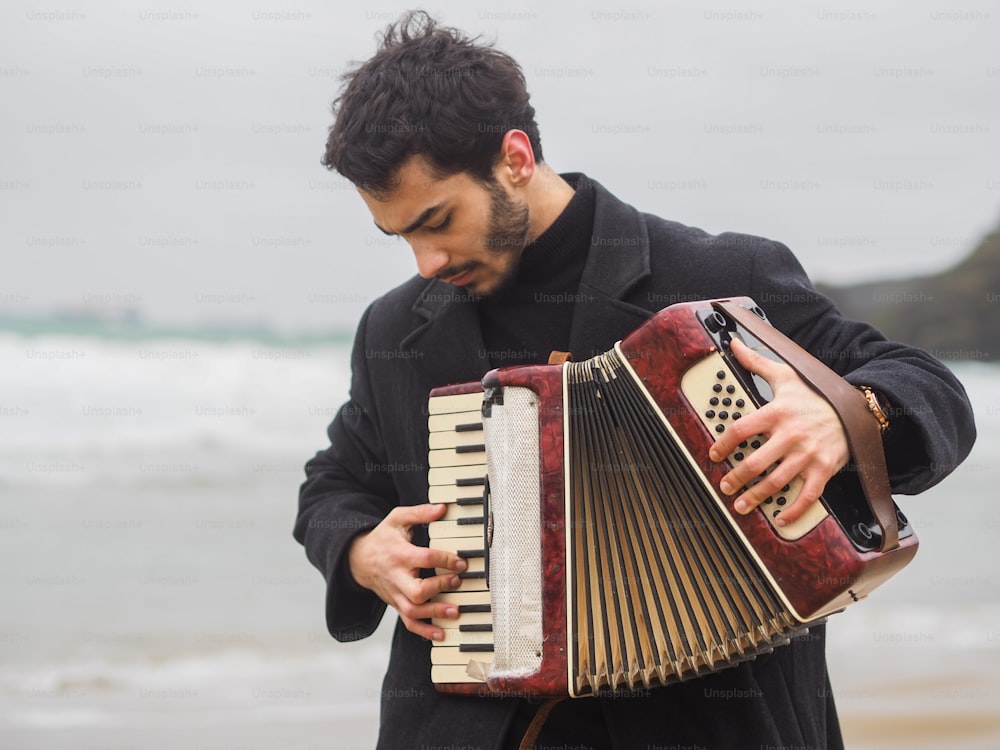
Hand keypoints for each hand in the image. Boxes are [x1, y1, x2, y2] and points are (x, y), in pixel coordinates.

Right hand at [348, 503, 467, 640]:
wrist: (358, 559)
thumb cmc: (383, 537)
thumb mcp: (397, 518)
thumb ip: (420, 513)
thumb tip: (442, 508)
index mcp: (399, 554)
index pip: (424, 558)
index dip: (444, 560)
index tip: (461, 562)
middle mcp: (396, 577)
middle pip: (416, 591)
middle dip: (438, 589)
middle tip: (456, 582)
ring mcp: (395, 594)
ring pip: (413, 611)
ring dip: (435, 614)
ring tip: (455, 611)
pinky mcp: (396, 605)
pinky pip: (408, 623)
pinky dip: (424, 632)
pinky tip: (441, 633)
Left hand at [708, 338, 849, 525]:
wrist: (855, 409)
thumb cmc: (815, 395)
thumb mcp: (786, 375)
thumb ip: (757, 362)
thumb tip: (734, 345)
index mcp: (777, 413)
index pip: (741, 429)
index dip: (724, 443)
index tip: (715, 454)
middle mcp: (790, 435)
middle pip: (756, 462)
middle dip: (737, 477)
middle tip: (725, 485)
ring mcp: (808, 455)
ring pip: (777, 481)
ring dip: (757, 496)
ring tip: (742, 504)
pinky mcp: (824, 469)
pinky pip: (807, 495)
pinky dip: (793, 509)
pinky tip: (780, 518)